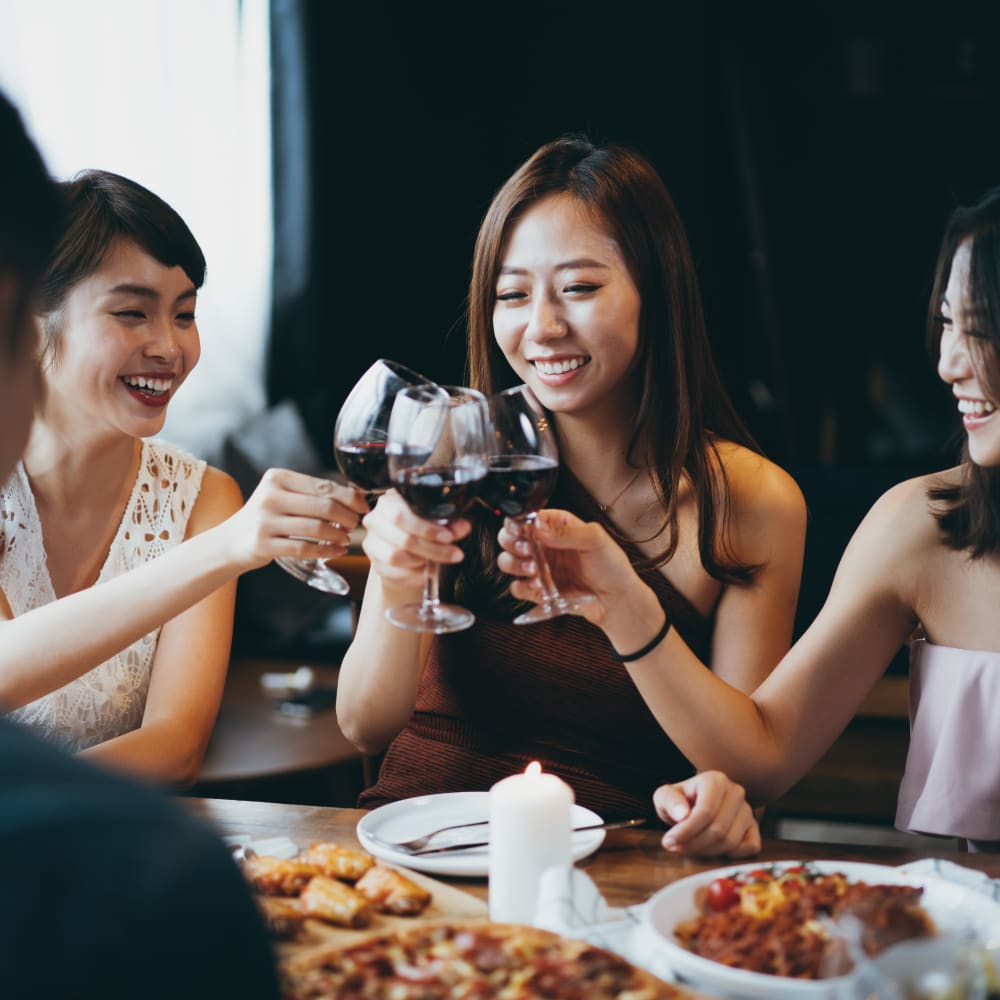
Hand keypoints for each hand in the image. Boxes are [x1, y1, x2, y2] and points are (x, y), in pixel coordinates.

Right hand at [227, 468, 367, 569]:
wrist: (230, 541)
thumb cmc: (267, 517)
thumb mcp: (282, 496)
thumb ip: (312, 493)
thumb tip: (356, 496)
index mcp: (278, 478)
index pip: (324, 486)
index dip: (350, 497)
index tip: (363, 506)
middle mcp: (270, 496)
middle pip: (324, 507)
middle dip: (348, 517)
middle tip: (355, 524)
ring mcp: (265, 521)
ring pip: (317, 529)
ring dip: (339, 535)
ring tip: (346, 538)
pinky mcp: (263, 544)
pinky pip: (304, 548)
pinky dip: (326, 551)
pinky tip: (337, 551)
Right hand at [360, 490, 471, 599]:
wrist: (406, 553)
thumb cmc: (420, 531)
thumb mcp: (438, 522)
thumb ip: (450, 523)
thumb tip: (462, 527)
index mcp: (389, 503)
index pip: (402, 515)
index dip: (427, 528)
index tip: (448, 537)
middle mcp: (376, 521)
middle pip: (403, 538)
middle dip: (433, 548)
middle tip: (454, 553)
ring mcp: (372, 543)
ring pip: (397, 556)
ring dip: (424, 561)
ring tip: (439, 560)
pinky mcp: (375, 564)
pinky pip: (395, 572)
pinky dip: (415, 573)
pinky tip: (426, 569)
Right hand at [496, 509, 640, 625]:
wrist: (616, 599)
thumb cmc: (612, 566)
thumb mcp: (595, 540)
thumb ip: (566, 532)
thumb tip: (539, 527)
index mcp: (556, 526)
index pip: (526, 518)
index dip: (518, 522)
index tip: (521, 530)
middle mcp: (544, 545)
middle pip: (509, 538)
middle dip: (512, 543)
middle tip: (526, 550)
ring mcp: (539, 568)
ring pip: (508, 561)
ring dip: (515, 565)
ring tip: (534, 569)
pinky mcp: (538, 590)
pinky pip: (518, 588)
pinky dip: (523, 587)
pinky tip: (539, 586)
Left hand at [653, 771, 760, 857]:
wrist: (695, 802)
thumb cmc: (680, 799)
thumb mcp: (665, 796)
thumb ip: (669, 801)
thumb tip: (682, 814)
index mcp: (715, 780)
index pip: (706, 811)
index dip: (687, 831)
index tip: (669, 842)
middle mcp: (736, 793)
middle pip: (718, 830)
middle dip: (694, 844)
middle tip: (675, 847)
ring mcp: (748, 810)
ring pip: (731, 841)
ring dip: (707, 852)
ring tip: (689, 848)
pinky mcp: (754, 827)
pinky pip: (750, 847)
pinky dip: (732, 855)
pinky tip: (713, 849)